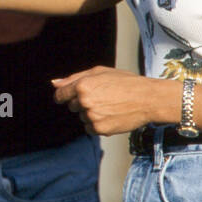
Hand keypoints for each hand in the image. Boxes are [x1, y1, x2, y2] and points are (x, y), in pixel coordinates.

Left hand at [51, 66, 166, 135]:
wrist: (148, 99)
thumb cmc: (125, 82)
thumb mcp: (100, 72)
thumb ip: (74, 78)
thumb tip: (54, 83)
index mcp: (83, 86)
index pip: (60, 95)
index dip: (65, 96)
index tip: (70, 97)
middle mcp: (85, 102)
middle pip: (72, 107)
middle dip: (82, 103)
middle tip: (103, 97)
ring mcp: (92, 117)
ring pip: (82, 118)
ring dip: (91, 114)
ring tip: (110, 106)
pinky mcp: (100, 129)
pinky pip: (90, 129)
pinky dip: (98, 124)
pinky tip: (111, 116)